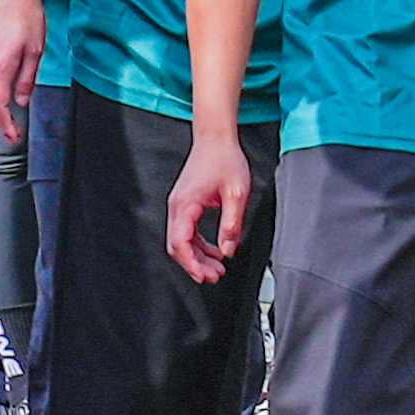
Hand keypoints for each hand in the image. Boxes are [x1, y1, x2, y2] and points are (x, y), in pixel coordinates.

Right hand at [165, 124, 252, 279]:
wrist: (215, 138)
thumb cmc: (224, 159)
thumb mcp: (236, 193)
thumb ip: (232, 224)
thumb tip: (228, 250)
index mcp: (185, 205)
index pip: (180, 243)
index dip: (191, 264)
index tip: (205, 276)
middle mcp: (177, 206)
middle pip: (177, 246)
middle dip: (195, 265)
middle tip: (215, 276)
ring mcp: (180, 205)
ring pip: (182, 241)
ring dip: (198, 256)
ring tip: (218, 267)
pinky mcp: (185, 204)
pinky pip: (187, 231)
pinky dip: (199, 244)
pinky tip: (215, 251)